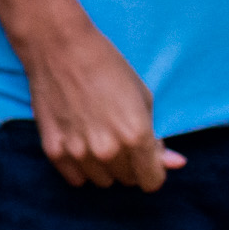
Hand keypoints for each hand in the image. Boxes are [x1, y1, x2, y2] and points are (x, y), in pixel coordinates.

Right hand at [20, 20, 184, 189]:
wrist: (59, 48)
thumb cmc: (107, 67)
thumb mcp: (143, 98)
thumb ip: (157, 137)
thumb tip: (175, 163)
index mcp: (137, 136)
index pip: (152, 181)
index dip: (152, 169)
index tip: (145, 157)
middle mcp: (109, 150)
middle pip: (127, 181)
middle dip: (128, 165)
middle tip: (118, 139)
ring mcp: (79, 152)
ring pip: (102, 181)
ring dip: (104, 167)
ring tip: (96, 140)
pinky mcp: (53, 150)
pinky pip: (75, 178)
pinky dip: (79, 167)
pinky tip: (79, 145)